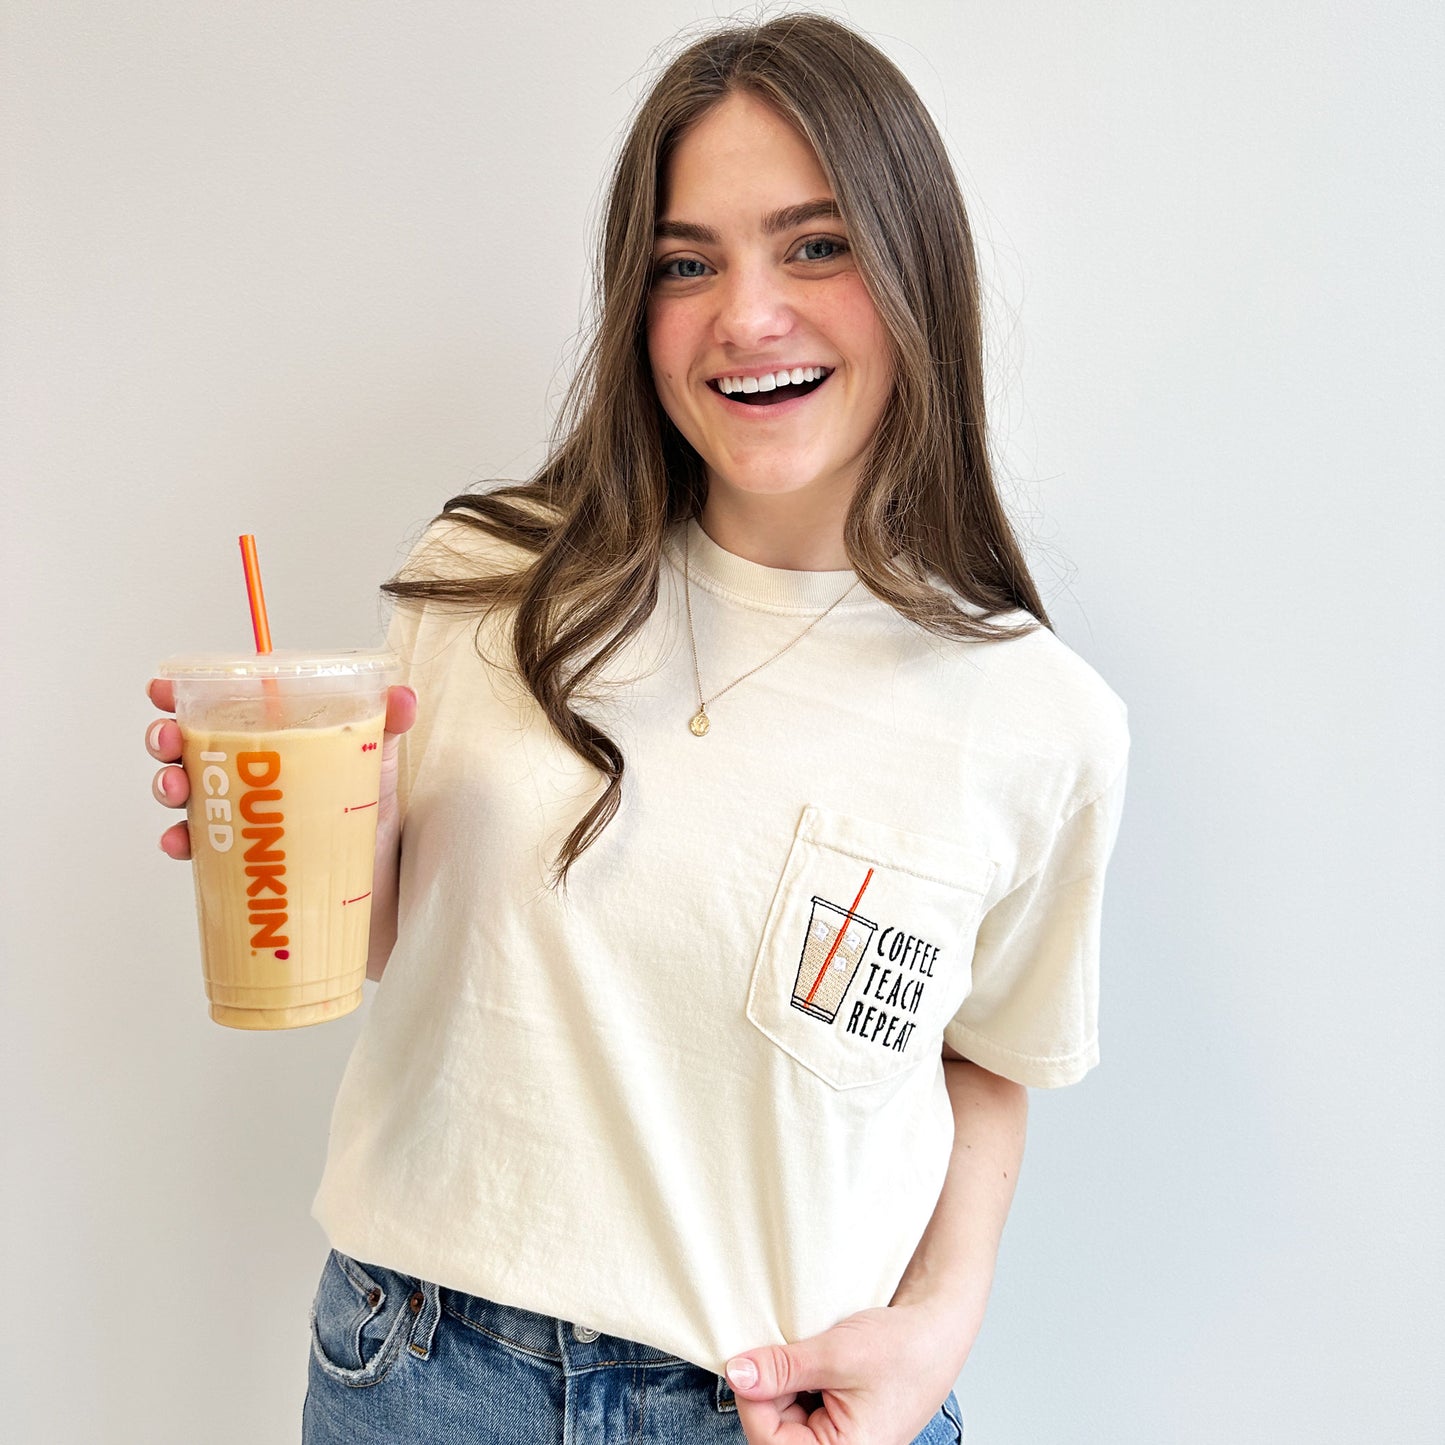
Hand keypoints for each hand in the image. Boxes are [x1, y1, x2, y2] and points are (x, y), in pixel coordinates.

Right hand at [144, 679, 416, 858]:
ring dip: (167, 785)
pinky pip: (198, 847)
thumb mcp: (378, 759)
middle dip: (165, 739)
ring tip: (176, 788)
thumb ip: (388, 724)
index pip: (216, 709)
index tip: (163, 689)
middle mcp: (244, 775)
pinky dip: (180, 842)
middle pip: (187, 748)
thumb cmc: (367, 813)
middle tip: (169, 740)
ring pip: (184, 794)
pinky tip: (181, 842)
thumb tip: (402, 696)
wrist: (376, 882)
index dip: (180, 696)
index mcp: (270, 741)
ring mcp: (237, 815)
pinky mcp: (237, 856)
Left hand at [725, 1303, 971, 1444]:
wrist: (938, 1330)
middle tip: (785, 1348)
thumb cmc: (903, 1349)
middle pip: (774, 1429)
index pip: (768, 1440)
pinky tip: (814, 1360)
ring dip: (785, 1381)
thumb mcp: (835, 1354)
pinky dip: (799, 1379)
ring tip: (809, 1352)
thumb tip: (737, 1374)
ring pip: (785, 1414)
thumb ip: (782, 1369)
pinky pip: (801, 1405)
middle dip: (771, 1387)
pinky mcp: (838, 1419)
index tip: (749, 1359)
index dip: (752, 1397)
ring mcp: (838, 1437)